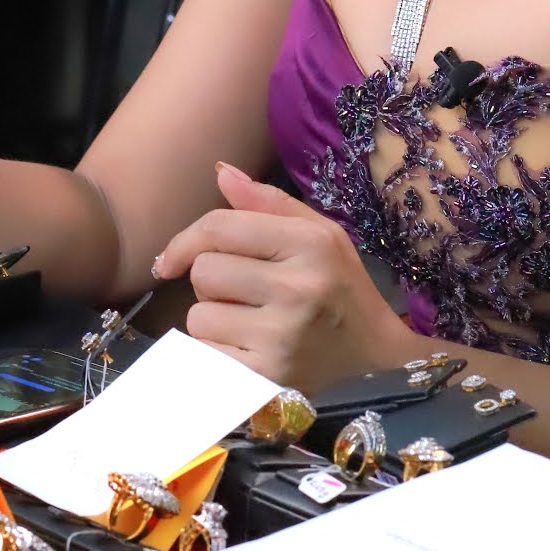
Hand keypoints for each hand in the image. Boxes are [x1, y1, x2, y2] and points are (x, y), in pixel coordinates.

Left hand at [154, 162, 410, 387]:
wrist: (378, 354)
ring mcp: (282, 337)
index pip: (220, 227)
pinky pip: (206, 355)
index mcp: (310, 242)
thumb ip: (266, 201)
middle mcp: (297, 287)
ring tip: (248, 322)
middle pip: (204, 271)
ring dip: (213, 319)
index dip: (185, 240)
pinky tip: (245, 349)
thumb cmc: (341, 285)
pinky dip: (216, 352)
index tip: (171, 259)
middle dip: (212, 281)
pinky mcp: (268, 377)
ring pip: (199, 317)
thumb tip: (220, 172)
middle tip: (242, 292)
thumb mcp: (319, 232)